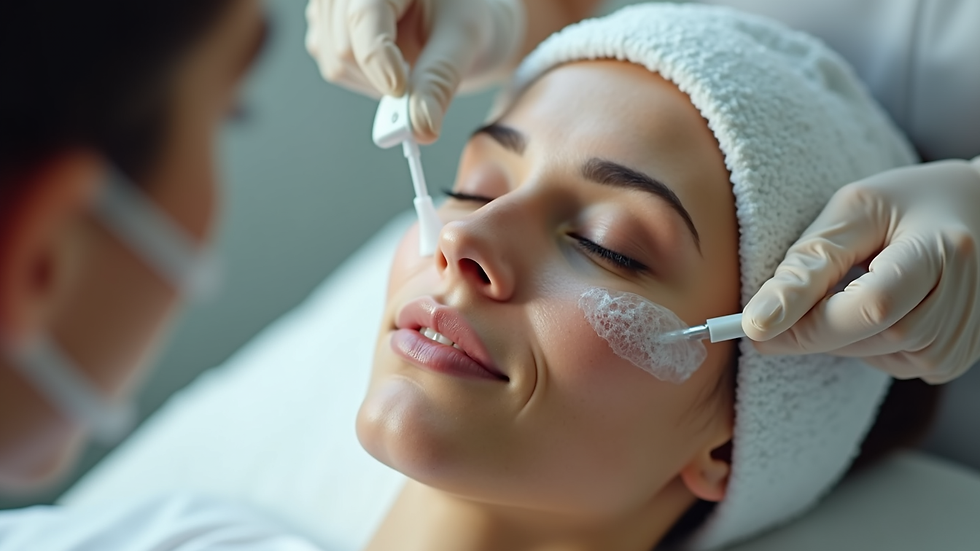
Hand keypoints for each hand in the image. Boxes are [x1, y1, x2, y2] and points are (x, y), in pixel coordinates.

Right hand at [305, 0, 524, 142]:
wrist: (451, 20)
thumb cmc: (458, 20)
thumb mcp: (461, 44)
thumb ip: (438, 83)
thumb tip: (420, 129)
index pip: (363, 17)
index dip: (378, 59)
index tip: (401, 92)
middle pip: (346, 48)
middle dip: (385, 77)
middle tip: (421, 78)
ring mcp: (328, 9)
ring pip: (337, 64)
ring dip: (376, 82)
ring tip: (408, 62)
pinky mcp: (322, 31)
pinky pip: (336, 71)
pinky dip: (366, 81)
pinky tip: (389, 64)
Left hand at [742, 159, 979, 383]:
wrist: (976, 213)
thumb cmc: (906, 204)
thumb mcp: (854, 212)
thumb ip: (807, 267)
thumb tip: (759, 323)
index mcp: (945, 252)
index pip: (871, 306)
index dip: (808, 323)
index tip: (751, 327)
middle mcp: (964, 304)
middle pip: (866, 336)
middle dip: (811, 325)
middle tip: (782, 305)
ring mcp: (962, 340)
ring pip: (868, 355)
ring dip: (837, 329)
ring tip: (855, 283)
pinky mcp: (951, 360)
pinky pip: (882, 362)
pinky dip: (862, 338)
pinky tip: (878, 304)